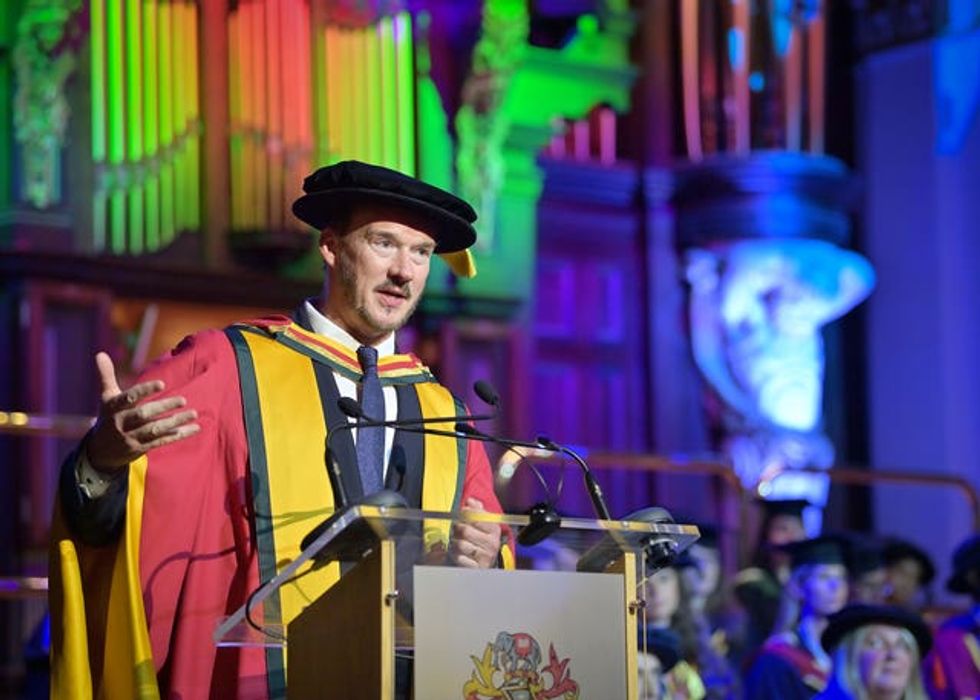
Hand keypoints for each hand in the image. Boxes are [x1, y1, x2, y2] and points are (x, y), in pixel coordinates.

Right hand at [85, 352, 199, 472]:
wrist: (100, 452)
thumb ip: (106, 376)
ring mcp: (130, 437)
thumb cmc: (108, 417)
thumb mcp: (106, 397)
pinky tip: (194, 428)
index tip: (162, 383)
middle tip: (183, 400)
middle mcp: (121, 423)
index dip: (145, 390)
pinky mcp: (140, 448)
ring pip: (155, 429)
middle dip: (163, 407)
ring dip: (175, 422)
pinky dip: (178, 435)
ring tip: (194, 414)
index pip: (129, 398)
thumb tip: (100, 353)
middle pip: (143, 415)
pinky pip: (162, 441)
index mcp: (114, 407)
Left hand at [449, 497, 501, 568]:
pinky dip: (455, 556)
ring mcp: (485, 556)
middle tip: (456, 531)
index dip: (464, 514)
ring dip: (454, 544)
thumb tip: (470, 500)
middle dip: (457, 530)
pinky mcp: (477, 568)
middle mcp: (492, 543)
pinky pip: (459, 558)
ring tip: (456, 544)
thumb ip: (476, 511)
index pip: (475, 516)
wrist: (483, 563)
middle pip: (465, 530)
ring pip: (460, 544)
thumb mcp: (481, 524)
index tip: (461, 514)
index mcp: (494, 529)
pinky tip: (458, 555)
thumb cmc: (479, 540)